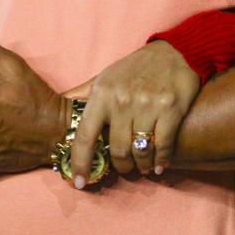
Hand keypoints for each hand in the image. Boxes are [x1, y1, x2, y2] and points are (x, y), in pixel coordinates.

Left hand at [68, 40, 200, 185]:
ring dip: (142, 165)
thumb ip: (82, 94)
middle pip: (118, 149)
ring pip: (140, 150)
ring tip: (144, 167)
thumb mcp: (105, 76)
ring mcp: (148, 105)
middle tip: (124, 168)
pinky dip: (161, 160)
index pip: (85, 135)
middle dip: (121, 165)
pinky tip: (160, 165)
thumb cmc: (135, 68)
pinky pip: (164, 145)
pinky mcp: (171, 108)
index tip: (79, 182)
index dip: (80, 162)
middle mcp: (123, 101)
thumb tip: (58, 104)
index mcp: (102, 94)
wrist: (175, 51)